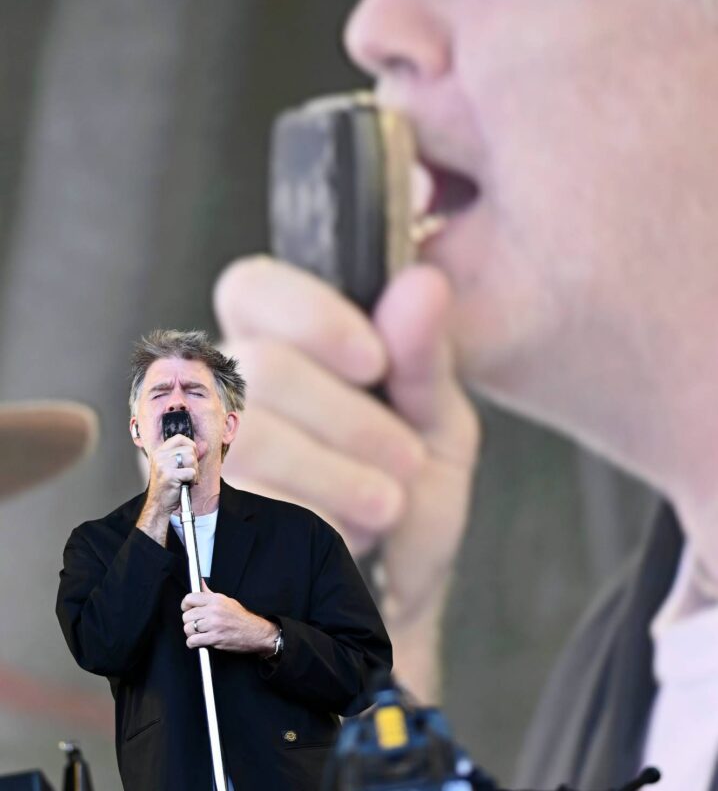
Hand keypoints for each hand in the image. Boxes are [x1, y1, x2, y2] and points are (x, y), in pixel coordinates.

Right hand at [137, 434, 197, 544]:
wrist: (158, 505)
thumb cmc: (168, 487)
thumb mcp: (176, 467)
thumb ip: (189, 455)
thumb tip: (205, 446)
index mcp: (159, 452)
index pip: (180, 438)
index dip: (190, 445)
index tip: (192, 458)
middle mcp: (159, 456)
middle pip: (189, 449)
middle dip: (194, 463)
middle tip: (189, 474)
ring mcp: (163, 465)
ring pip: (191, 458)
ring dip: (195, 471)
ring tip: (188, 479)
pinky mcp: (169, 475)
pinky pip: (191, 472)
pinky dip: (193, 480)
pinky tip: (186, 485)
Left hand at [181, 580, 276, 653]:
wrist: (255, 632)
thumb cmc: (242, 618)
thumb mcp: (227, 601)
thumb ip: (210, 594)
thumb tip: (201, 584)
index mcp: (216, 599)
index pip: (190, 598)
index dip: (185, 606)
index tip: (187, 610)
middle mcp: (213, 610)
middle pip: (186, 615)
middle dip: (189, 622)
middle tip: (196, 624)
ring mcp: (214, 624)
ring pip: (188, 629)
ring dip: (191, 634)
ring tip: (198, 633)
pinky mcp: (214, 638)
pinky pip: (192, 641)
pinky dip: (193, 643)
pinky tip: (199, 641)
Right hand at [214, 256, 479, 697]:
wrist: (391, 596)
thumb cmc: (406, 493)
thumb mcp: (434, 419)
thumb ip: (423, 354)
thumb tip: (424, 282)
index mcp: (279, 344)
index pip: (253, 288)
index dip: (311, 315)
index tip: (374, 361)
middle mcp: (226, 390)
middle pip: (262, 367)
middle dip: (349, 421)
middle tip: (406, 464)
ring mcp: (201, 455)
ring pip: (250, 437)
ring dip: (336, 477)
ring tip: (387, 506)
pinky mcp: (191, 520)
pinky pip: (239, 508)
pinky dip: (312, 521)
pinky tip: (346, 537)